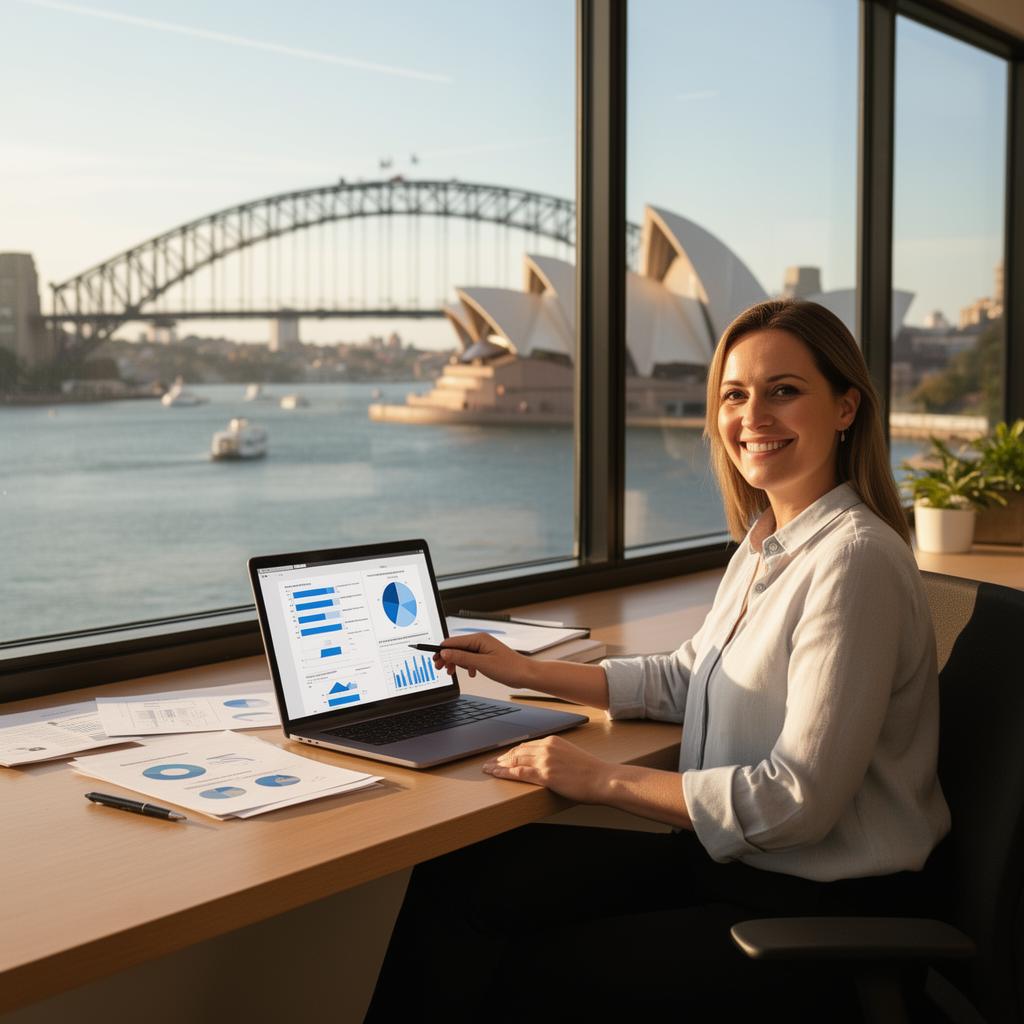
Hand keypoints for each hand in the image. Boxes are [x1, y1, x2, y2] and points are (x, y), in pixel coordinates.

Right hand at [434, 632, 533, 687]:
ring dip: (456, 662)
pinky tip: (470, 673)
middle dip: (448, 657)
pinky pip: (470, 658)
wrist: (525, 675)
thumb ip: (462, 657)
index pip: (454, 641)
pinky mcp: (486, 656)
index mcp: (479, 639)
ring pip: (463, 653)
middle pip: (457, 647)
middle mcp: (480, 641)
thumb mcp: (482, 663)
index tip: (434, 659)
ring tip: (452, 673)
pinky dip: (466, 666)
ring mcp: (483, 648)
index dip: (442, 650)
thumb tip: (446, 652)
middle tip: (440, 668)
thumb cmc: (509, 668)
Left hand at [481, 735, 611, 803]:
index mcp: (553, 741)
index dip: (512, 751)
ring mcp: (545, 760)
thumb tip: (545, 762)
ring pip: (515, 760)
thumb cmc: (591, 771)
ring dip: (499, 765)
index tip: (502, 756)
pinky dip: (505, 773)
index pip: (526, 745)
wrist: (603, 778)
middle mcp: (547, 747)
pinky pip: (519, 773)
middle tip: (489, 762)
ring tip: (488, 769)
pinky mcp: (545, 775)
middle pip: (517, 751)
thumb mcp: (571, 755)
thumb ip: (556, 755)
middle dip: (501, 757)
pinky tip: (497, 774)